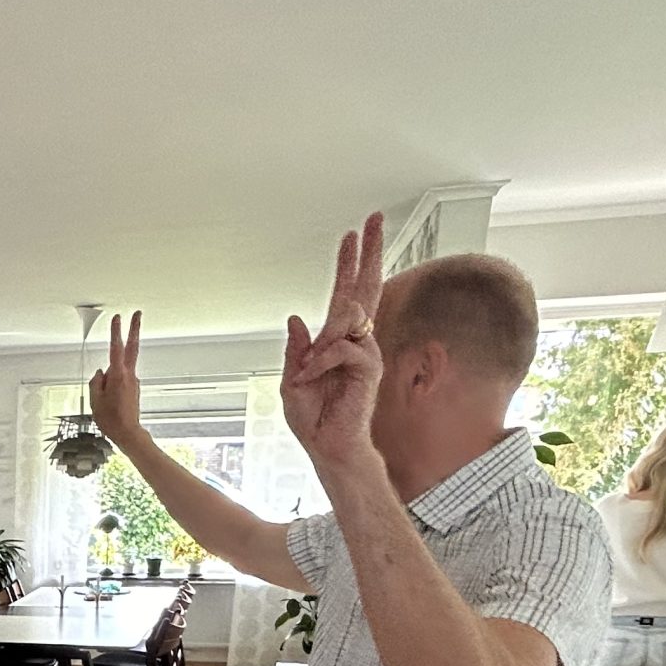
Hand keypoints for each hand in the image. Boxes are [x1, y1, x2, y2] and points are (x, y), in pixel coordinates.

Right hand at [88, 311, 143, 443]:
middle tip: (137, 315)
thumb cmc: (111, 419)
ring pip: (121, 368)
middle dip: (134, 329)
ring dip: (112, 374)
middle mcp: (128, 375)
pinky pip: (121, 380)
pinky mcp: (134, 388)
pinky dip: (114, 384)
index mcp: (117, 375)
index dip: (116, 331)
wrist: (127, 433)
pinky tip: (110, 400)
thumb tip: (100, 373)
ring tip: (106, 397)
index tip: (117, 318)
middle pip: (132, 347)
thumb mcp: (95, 400)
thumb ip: (96, 382)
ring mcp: (133, 381)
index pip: (116, 347)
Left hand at [280, 211, 386, 486]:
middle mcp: (355, 340)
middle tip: (374, 219)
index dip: (348, 263)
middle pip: (365, 287)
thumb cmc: (313, 418)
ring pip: (348, 318)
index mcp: (335, 340)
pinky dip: (322, 361)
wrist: (327, 447)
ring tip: (309, 369)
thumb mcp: (290, 380)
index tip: (352, 234)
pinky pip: (343, 348)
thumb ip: (295, 349)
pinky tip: (311, 376)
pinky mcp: (369, 368)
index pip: (345, 292)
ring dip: (323, 341)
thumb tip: (295, 318)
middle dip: (370, 251)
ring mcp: (365, 352)